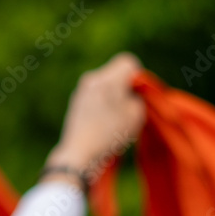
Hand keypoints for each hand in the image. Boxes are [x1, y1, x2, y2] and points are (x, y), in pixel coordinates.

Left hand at [47, 53, 145, 173]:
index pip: (128, 62)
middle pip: (115, 73)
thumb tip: (132, 92)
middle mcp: (92, 78)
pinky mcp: (76, 103)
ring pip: (105, 85)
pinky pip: (96, 96)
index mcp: (107, 78)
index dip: (137, 77)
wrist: (79, 154)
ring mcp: (81, 91)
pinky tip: (103, 124)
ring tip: (115, 120)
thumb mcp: (136, 114)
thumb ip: (139, 96)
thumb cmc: (110, 134)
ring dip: (113, 97)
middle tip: (128, 109)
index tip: (137, 95)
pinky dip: (103, 105)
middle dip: (125, 87)